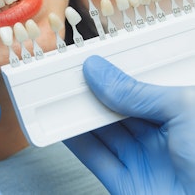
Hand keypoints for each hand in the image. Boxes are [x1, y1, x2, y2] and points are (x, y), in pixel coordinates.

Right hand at [65, 55, 194, 194]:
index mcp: (184, 112)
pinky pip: (97, 158)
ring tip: (61, 96)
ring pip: (105, 130)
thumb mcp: (185, 111)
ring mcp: (146, 161)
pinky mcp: (129, 185)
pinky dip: (76, 142)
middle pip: (119, 106)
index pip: (143, 84)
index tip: (95, 60)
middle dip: (94, 91)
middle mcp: (165, 135)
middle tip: (72, 77)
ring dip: (81, 114)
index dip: (117, 71)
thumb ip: (138, 92)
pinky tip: (65, 126)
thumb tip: (102, 73)